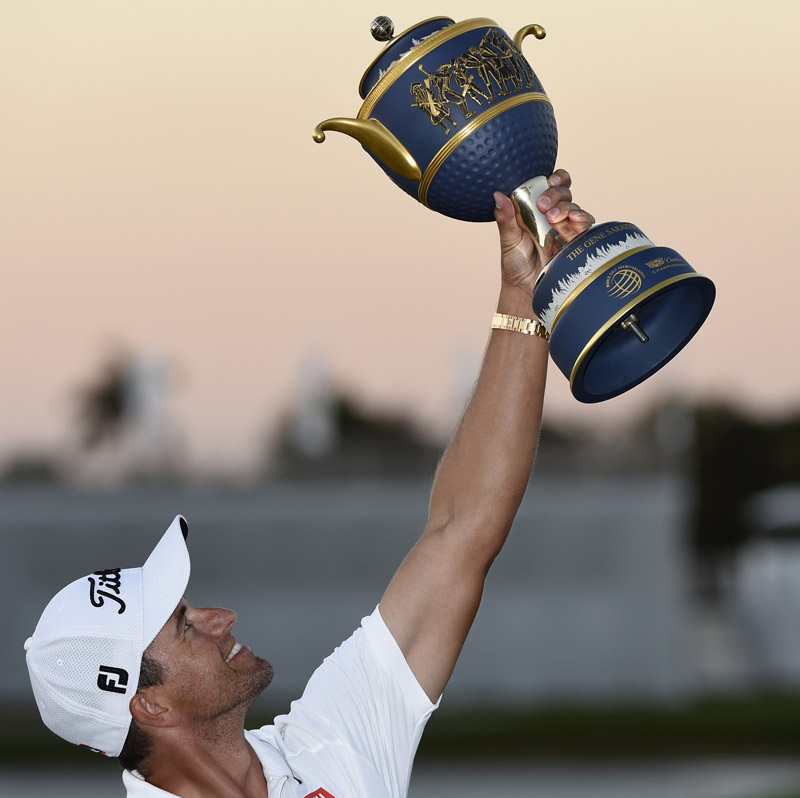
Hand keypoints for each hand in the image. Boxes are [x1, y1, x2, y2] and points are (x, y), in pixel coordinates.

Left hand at [493, 169, 594, 294]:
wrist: (525, 290)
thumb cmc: (515, 264)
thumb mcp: (508, 240)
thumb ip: (505, 218)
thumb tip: (498, 195)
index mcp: (536, 209)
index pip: (551, 185)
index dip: (555, 178)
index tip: (550, 179)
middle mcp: (553, 216)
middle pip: (565, 193)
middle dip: (557, 194)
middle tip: (544, 206)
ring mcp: (566, 228)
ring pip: (575, 207)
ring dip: (567, 207)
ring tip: (553, 218)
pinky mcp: (576, 241)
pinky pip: (586, 226)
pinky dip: (582, 219)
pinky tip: (574, 220)